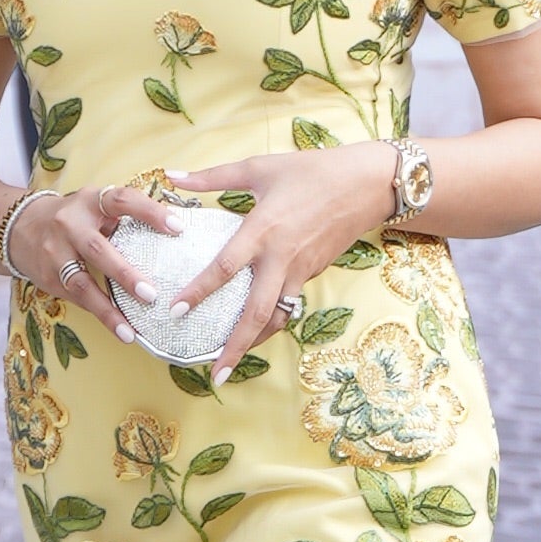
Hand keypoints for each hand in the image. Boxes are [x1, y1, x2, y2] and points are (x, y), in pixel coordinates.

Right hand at [8, 180, 182, 340]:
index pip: (122, 200)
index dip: (150, 212)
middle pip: (97, 249)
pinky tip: (119, 329)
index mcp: (90, 201)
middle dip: (124, 274)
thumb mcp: (96, 206)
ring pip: (81, 283)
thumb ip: (126, 216)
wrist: (20, 227)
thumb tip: (177, 230)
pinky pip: (76, 298)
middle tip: (150, 294)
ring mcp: (55, 251)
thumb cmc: (76, 218)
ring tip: (130, 330)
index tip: (177, 228)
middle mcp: (69, 224)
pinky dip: (99, 314)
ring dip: (107, 309)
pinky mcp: (48, 276)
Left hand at [165, 142, 397, 377]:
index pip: (225, 268)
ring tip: (232, 365)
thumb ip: (213, 176)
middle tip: (215, 374)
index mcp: (263, 230)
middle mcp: (281, 258)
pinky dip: (271, 323)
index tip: (176, 310)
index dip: (199, 291)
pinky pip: (289, 305)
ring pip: (277, 318)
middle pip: (256, 313)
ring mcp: (300, 270)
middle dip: (235, 346)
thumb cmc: (313, 171)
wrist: (367, 184)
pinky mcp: (312, 274)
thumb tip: (173, 175)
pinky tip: (254, 331)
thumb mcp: (260, 167)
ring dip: (254, 344)